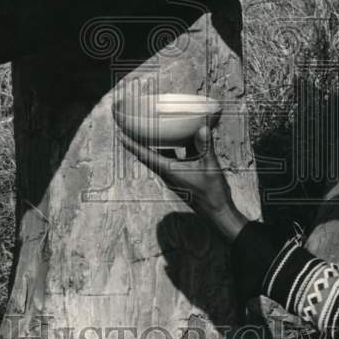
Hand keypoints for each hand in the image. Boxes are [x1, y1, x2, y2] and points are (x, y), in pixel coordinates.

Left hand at [119, 126, 248, 241]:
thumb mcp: (209, 166)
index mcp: (169, 171)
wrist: (218, 212)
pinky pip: (173, 159)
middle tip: (133, 126)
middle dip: (140, 141)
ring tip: (153, 129)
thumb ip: (205, 146)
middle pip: (149, 155)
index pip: (145, 156)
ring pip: (161, 156)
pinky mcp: (182, 176)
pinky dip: (173, 148)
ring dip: (157, 144)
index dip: (132, 144)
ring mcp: (174, 176)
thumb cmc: (211, 193)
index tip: (120, 134)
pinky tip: (181, 139)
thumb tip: (202, 127)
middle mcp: (168, 173)